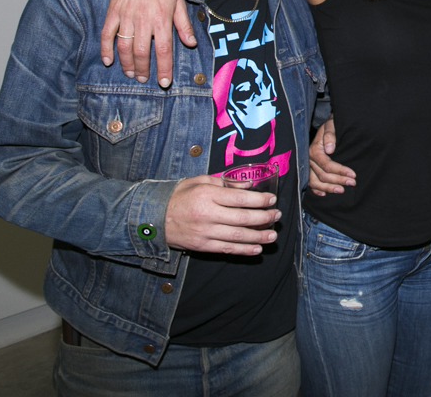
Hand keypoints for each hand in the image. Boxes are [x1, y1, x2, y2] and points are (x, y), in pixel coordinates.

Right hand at [99, 0, 195, 87]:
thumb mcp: (180, 2)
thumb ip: (184, 25)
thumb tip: (190, 44)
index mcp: (162, 20)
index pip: (163, 51)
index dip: (163, 69)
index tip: (163, 82)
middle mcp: (143, 21)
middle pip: (142, 53)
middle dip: (143, 70)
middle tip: (143, 79)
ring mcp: (126, 17)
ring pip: (124, 47)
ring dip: (126, 63)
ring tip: (130, 73)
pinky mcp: (113, 11)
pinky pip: (107, 34)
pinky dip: (105, 49)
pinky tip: (107, 60)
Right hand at [164, 175, 279, 255]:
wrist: (154, 218)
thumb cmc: (180, 196)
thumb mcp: (199, 181)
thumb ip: (224, 182)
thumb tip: (248, 185)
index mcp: (207, 195)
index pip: (240, 198)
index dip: (260, 200)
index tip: (272, 200)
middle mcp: (207, 214)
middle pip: (242, 218)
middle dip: (264, 218)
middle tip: (276, 216)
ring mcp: (205, 232)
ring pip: (237, 236)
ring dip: (258, 236)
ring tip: (272, 235)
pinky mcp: (202, 246)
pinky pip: (226, 249)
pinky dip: (243, 250)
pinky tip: (257, 249)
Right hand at [307, 119, 356, 196]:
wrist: (327, 124)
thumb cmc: (331, 125)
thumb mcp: (331, 125)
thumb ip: (330, 134)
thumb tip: (329, 149)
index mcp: (314, 150)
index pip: (327, 165)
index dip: (340, 171)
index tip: (353, 174)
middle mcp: (309, 160)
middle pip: (322, 175)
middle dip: (338, 180)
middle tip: (352, 183)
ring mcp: (308, 166)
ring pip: (315, 182)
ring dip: (329, 188)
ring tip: (342, 191)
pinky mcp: (309, 170)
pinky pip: (310, 184)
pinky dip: (316, 190)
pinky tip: (325, 194)